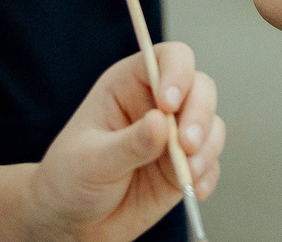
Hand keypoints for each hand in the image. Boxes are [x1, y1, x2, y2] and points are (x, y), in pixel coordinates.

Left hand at [30, 40, 222, 241]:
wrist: (72, 223)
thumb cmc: (70, 180)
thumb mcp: (91, 160)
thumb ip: (128, 143)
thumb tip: (162, 122)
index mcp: (129, 85)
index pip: (167, 58)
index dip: (177, 73)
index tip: (168, 105)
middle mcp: (157, 104)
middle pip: (199, 87)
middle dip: (199, 114)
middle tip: (186, 145)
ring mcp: (174, 135)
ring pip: (211, 124)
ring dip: (207, 146)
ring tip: (188, 173)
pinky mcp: (184, 165)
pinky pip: (210, 162)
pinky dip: (208, 174)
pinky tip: (194, 190)